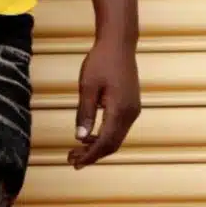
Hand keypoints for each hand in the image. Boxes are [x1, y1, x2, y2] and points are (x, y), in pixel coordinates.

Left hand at [69, 37, 140, 169]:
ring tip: (78, 149)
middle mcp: (130, 114)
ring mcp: (133, 110)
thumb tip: (80, 137)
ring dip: (98, 146)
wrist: (119, 44)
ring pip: (116, 138)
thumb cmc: (101, 61)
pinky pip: (119, 128)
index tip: (75, 162)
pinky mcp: (131, 106)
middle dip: (93, 155)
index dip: (90, 155)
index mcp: (120, 110)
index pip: (105, 143)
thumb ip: (85, 113)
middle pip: (113, 145)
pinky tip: (90, 135)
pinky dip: (105, 136)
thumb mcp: (87, 87)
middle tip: (72, 160)